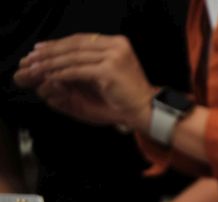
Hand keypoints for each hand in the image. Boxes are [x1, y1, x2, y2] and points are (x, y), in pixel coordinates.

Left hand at [16, 35, 155, 132]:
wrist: (148, 109)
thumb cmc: (128, 95)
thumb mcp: (109, 71)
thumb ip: (92, 60)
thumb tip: (64, 54)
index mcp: (118, 43)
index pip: (81, 39)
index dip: (59, 43)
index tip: (41, 48)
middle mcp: (116, 46)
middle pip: (75, 45)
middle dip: (51, 52)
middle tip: (33, 57)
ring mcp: (114, 57)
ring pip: (74, 57)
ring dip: (52, 63)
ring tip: (37, 68)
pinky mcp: (109, 70)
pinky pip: (78, 71)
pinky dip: (62, 74)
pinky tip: (51, 77)